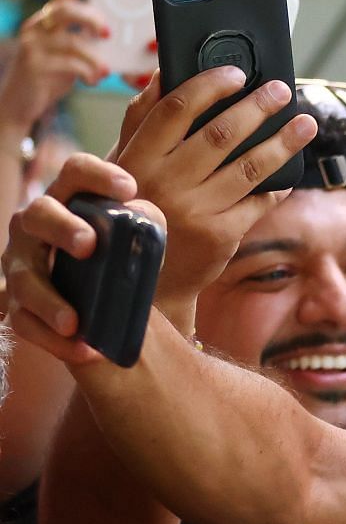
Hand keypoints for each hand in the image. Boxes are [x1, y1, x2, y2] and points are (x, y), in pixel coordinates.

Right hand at [0, 0, 111, 135]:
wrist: (22, 103)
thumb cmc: (51, 75)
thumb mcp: (71, 54)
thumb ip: (87, 42)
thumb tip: (117, 37)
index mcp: (48, 21)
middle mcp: (37, 27)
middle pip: (64, 9)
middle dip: (91, 18)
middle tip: (108, 32)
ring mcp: (33, 45)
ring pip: (70, 41)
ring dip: (94, 57)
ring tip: (104, 70)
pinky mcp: (34, 65)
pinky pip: (68, 64)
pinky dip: (87, 72)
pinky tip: (92, 80)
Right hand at [2, 153, 145, 364]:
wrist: (109, 306)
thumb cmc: (121, 260)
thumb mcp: (139, 239)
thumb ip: (147, 224)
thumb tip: (145, 220)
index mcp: (69, 201)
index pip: (75, 173)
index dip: (97, 174)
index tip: (129, 188)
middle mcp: (36, 228)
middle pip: (39, 215)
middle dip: (62, 228)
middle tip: (89, 245)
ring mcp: (23, 267)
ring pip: (26, 278)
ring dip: (50, 300)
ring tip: (75, 321)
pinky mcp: (21, 306)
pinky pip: (27, 323)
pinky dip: (55, 341)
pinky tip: (84, 351)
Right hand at [108, 67, 315, 310]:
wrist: (148, 277)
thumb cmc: (139, 206)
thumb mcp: (124, 163)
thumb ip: (142, 119)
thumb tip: (165, 71)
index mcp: (137, 158)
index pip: (176, 109)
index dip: (209, 86)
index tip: (237, 72)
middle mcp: (166, 182)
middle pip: (221, 134)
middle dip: (258, 108)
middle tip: (282, 91)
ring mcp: (196, 210)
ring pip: (250, 166)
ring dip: (283, 142)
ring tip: (305, 123)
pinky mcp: (222, 235)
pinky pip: (260, 200)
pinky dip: (279, 183)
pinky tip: (292, 169)